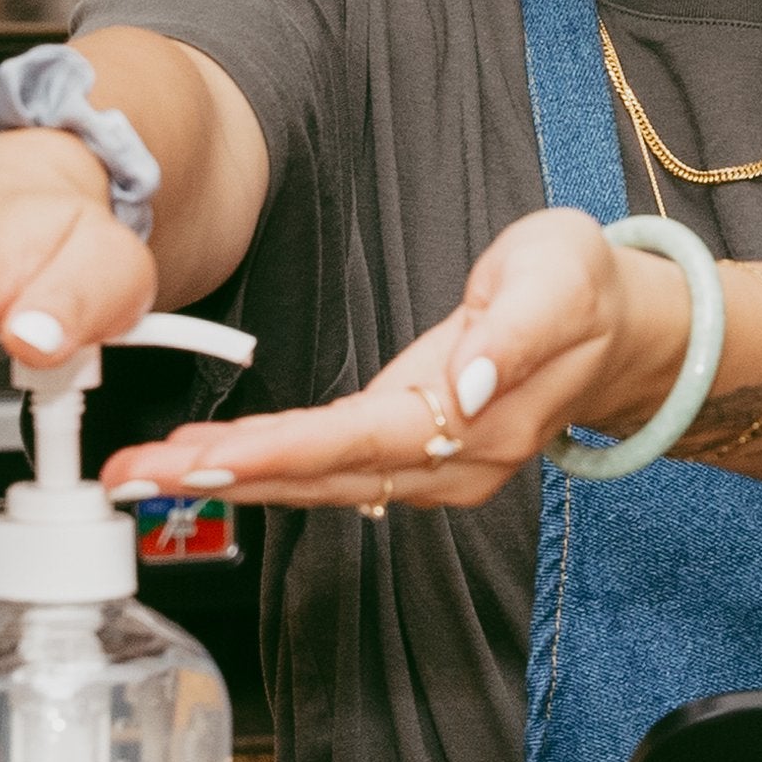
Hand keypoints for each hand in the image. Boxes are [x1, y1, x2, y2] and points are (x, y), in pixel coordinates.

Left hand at [101, 208, 690, 509]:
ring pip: (316, 484)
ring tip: (145, 473)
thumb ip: (517, 330)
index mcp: (474, 420)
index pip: (357, 443)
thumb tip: (470, 383)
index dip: (278, 454)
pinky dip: (263, 471)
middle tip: (135, 475)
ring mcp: (429, 469)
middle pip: (319, 478)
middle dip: (223, 478)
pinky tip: (208, 467)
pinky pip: (326, 473)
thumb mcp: (562, 277)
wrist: (626, 327)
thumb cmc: (586, 289)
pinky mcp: (414, 455)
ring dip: (229, 481)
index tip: (208, 458)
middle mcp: (446, 464)